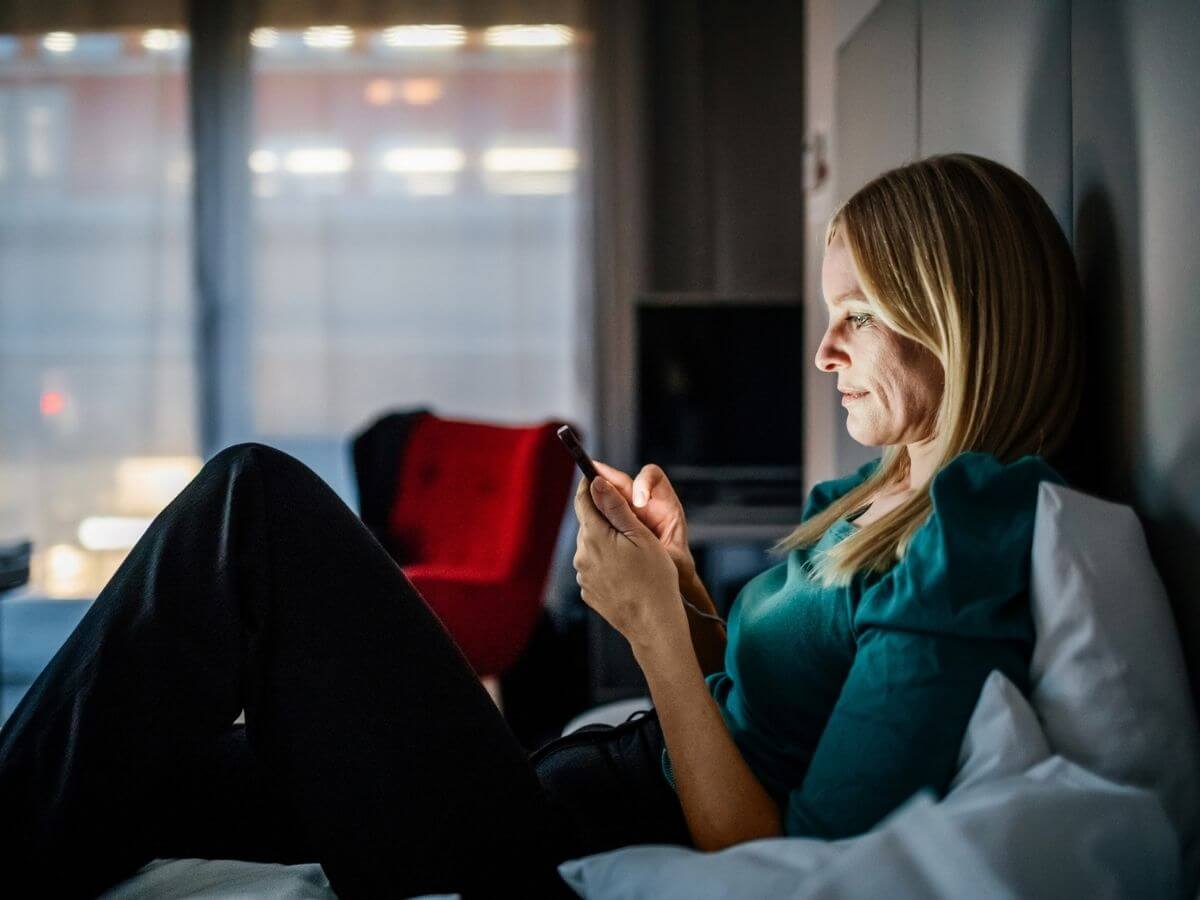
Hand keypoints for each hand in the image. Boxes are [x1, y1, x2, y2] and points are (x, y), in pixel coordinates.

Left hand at [592, 460, 696, 586]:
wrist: (654, 624)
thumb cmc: (655, 578)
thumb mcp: (641, 536)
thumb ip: (616, 507)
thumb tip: (596, 482)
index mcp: (594, 536)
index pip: (583, 500)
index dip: (590, 484)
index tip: (595, 475)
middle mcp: (582, 555)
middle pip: (588, 524)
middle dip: (604, 517)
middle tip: (630, 522)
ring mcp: (583, 575)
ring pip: (591, 546)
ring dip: (606, 542)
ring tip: (633, 553)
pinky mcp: (588, 591)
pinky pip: (594, 567)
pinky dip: (607, 563)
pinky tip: (627, 572)